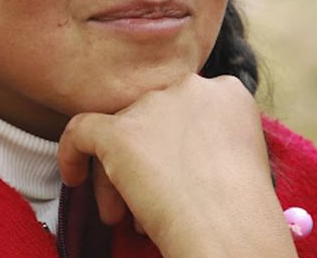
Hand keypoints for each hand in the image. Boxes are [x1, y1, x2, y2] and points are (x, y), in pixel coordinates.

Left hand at [57, 74, 297, 257]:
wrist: (231, 229)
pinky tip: (74, 177)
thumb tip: (182, 154)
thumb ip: (213, 138)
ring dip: (121, 171)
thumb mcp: (244, 157)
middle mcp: (190, 87)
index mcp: (228, 92)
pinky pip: (81, 131)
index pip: (187, 107)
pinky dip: (72, 153)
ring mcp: (153, 105)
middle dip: (151, 157)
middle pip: (153, 117)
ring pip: (122, 131)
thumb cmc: (244, 211)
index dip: (178, 139)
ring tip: (128, 215)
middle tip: (154, 197)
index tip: (179, 170)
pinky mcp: (120, 132)